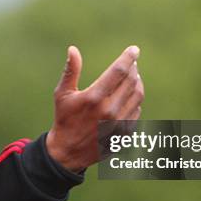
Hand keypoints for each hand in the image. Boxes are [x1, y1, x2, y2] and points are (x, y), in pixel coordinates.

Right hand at [46, 46, 143, 172]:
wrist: (69, 151)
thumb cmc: (64, 118)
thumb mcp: (62, 94)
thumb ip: (70, 71)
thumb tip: (73, 49)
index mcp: (93, 98)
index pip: (118, 71)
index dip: (128, 58)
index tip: (134, 50)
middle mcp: (109, 110)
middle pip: (131, 81)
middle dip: (133, 68)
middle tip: (131, 63)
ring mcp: (119, 123)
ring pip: (138, 96)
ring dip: (137, 83)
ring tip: (133, 77)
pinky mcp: (124, 133)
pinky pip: (136, 111)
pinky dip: (135, 100)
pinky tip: (128, 96)